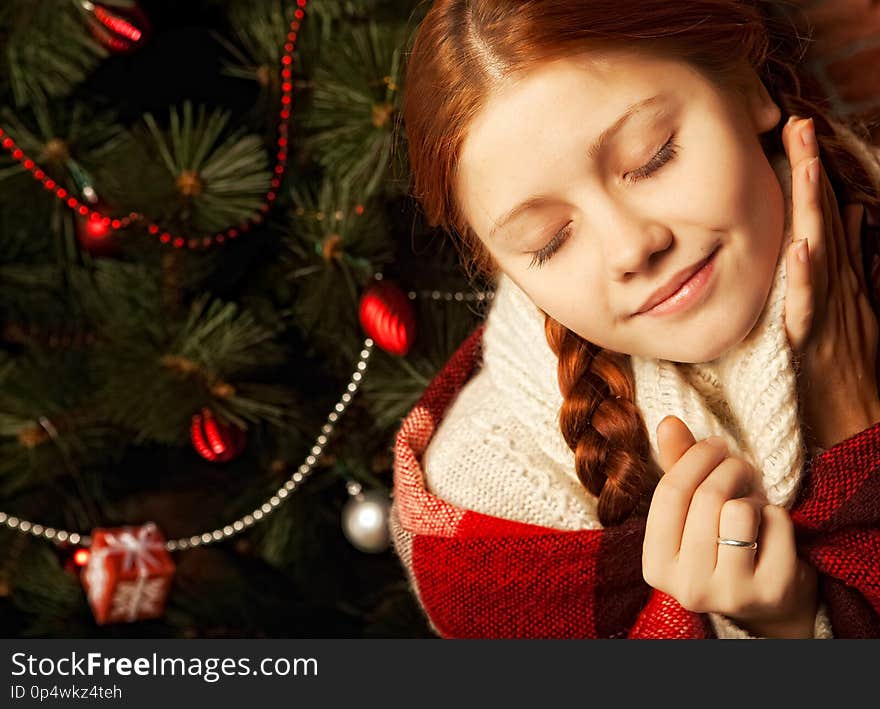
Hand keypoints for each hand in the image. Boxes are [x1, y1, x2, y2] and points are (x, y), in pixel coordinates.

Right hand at [642, 416, 818, 637]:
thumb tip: (668, 422)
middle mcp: (686, 587)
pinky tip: (772, 529)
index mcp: (656, 566)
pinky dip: (778, 515)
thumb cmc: (722, 545)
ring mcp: (729, 594)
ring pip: (739, 511)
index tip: (715, 444)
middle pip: (706, 498)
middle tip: (741, 467)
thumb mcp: (693, 510)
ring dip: (752, 495)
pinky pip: (776, 525)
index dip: (695, 458)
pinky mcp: (771, 591)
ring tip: (753, 503)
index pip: (669, 493)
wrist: (770, 604)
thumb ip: (677, 466)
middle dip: (729, 468)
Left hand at [782, 115, 879, 450]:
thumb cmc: (846, 357)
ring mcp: (826, 305)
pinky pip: (809, 303)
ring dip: (812, 207)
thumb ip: (845, 254)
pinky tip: (800, 249)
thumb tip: (847, 212)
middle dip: (809, 169)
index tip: (795, 127)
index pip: (821, 210)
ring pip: (818, 248)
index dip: (810, 169)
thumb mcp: (847, 297)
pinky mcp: (812, 335)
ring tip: (804, 165)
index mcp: (834, 270)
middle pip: (820, 217)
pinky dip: (807, 276)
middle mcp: (833, 279)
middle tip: (796, 123)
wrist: (856, 415)